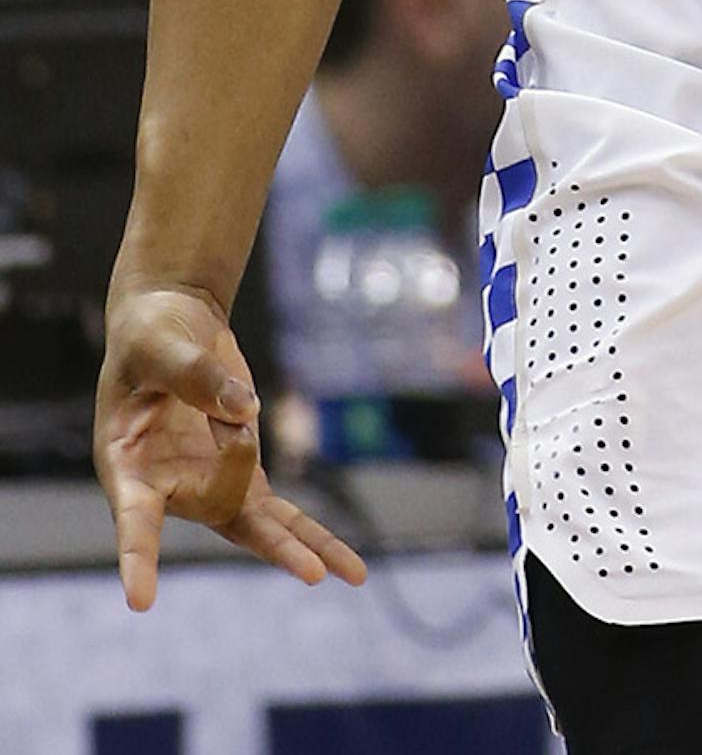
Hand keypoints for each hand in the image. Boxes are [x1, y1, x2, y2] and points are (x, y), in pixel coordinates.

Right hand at [95, 285, 366, 609]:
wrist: (173, 324)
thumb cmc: (149, 336)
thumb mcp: (160, 345)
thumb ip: (195, 377)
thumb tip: (246, 413)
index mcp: (127, 464)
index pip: (133, 517)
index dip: (138, 559)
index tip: (141, 601)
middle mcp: (168, 488)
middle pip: (215, 503)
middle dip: (235, 467)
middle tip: (239, 431)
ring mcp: (210, 487)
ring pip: (256, 531)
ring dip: (296, 549)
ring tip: (340, 574)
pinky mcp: (244, 477)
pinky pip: (281, 516)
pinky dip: (314, 537)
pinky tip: (349, 568)